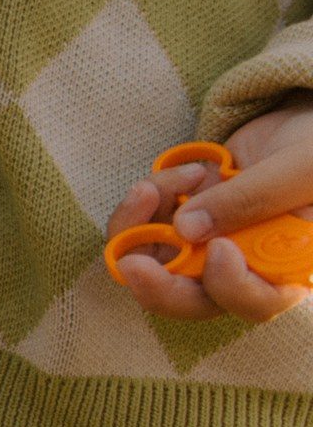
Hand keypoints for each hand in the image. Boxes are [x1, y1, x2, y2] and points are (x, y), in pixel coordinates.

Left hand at [110, 99, 312, 322]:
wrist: (300, 123)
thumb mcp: (301, 169)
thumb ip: (253, 199)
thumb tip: (187, 229)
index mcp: (290, 265)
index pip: (256, 303)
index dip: (230, 287)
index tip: (219, 250)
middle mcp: (244, 266)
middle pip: (192, 299)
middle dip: (156, 283)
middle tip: (130, 263)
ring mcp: (207, 246)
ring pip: (155, 265)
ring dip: (142, 227)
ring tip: (171, 182)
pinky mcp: (183, 222)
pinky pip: (144, 227)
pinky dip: (147, 202)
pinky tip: (174, 176)